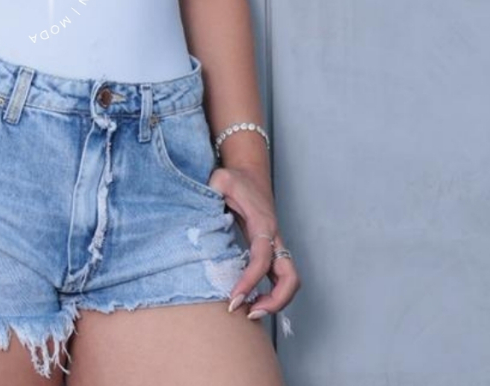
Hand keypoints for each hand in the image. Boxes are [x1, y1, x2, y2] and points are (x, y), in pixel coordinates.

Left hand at [209, 164, 301, 321]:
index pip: (261, 259)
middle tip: (249, 314)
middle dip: (275, 301)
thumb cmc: (235, 179)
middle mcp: (274, 238)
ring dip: (275, 301)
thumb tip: (199, 208)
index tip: (233, 298)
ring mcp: (275, 246)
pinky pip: (279, 278)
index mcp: (262, 223)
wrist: (249, 175)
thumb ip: (210, 190)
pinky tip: (250, 300)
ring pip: (289, 280)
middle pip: (290, 277)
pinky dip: (271, 293)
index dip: (250, 281)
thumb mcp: (220, 179)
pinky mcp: (270, 251)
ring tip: (249, 312)